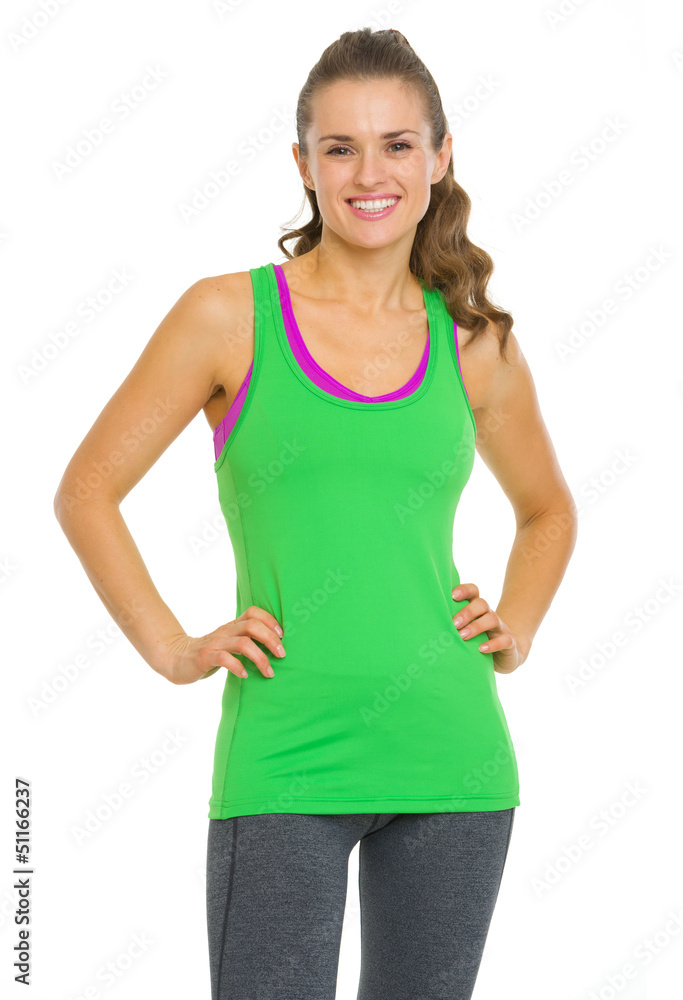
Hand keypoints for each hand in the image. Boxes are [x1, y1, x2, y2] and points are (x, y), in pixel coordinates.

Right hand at [161, 606, 285, 684]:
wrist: (176, 658)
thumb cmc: (209, 653)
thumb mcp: (228, 643)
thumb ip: (245, 640)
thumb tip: (274, 647)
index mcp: (232, 626)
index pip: (253, 612)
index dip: (270, 620)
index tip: (282, 636)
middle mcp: (226, 631)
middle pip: (252, 626)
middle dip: (271, 639)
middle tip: (282, 655)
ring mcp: (215, 643)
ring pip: (243, 643)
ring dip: (260, 657)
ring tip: (269, 672)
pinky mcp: (205, 657)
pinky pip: (225, 659)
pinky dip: (238, 666)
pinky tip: (245, 674)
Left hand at [452, 583, 524, 674]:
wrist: (505, 657)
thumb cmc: (477, 642)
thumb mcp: (464, 632)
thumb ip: (451, 626)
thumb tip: (422, 625)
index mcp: (477, 609)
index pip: (473, 591)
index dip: (463, 590)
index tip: (451, 596)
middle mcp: (489, 615)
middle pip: (481, 603)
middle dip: (467, 612)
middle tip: (454, 624)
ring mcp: (501, 628)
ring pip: (492, 618)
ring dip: (476, 626)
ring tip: (463, 636)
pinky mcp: (509, 642)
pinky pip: (505, 639)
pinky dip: (493, 644)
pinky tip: (481, 649)